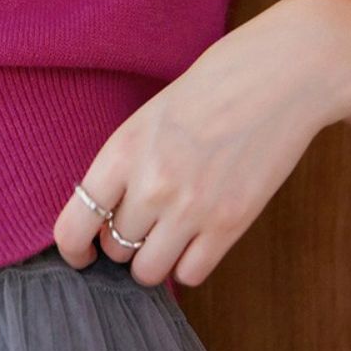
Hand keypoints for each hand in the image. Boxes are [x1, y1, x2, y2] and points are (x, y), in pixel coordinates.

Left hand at [53, 0, 350, 287]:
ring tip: (170, 231)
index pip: (72, 225)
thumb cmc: (213, 86)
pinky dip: (189, 262)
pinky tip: (198, 235)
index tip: (84, 250)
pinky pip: (191, 275)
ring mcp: (191, 208)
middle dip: (123, 241)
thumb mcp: (151, 115)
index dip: (73, 247)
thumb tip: (107, 214)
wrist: (278, 75)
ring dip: (155, 257)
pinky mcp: (230, 223)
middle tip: (143, 221)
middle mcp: (150, 183)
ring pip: (149, 271)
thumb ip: (127, 163)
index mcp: (122, 148)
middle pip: (114, 249)